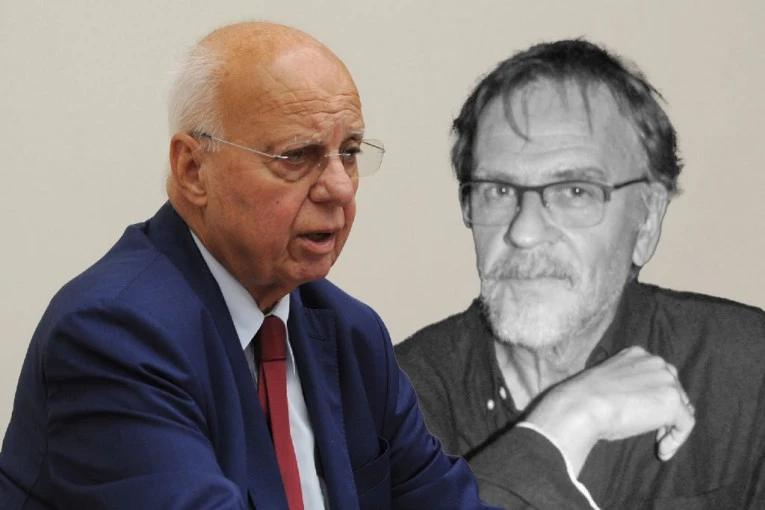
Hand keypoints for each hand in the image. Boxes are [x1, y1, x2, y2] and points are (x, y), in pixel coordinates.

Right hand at [525, 346, 694, 474]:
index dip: (654, 399)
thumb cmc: (586, 399)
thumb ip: (628, 385)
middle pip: (674, 389)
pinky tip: (662, 451)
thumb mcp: (609, 382)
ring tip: (658, 443)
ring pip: (682, 406)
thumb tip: (638, 404)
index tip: (643, 416)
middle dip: (665, 412)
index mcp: (637, 354)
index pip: (658, 376)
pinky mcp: (672, 401)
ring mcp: (666, 380)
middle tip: (654, 434)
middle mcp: (655, 362)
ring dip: (671, 425)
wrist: (582, 405)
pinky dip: (677, 439)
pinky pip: (686, 423)